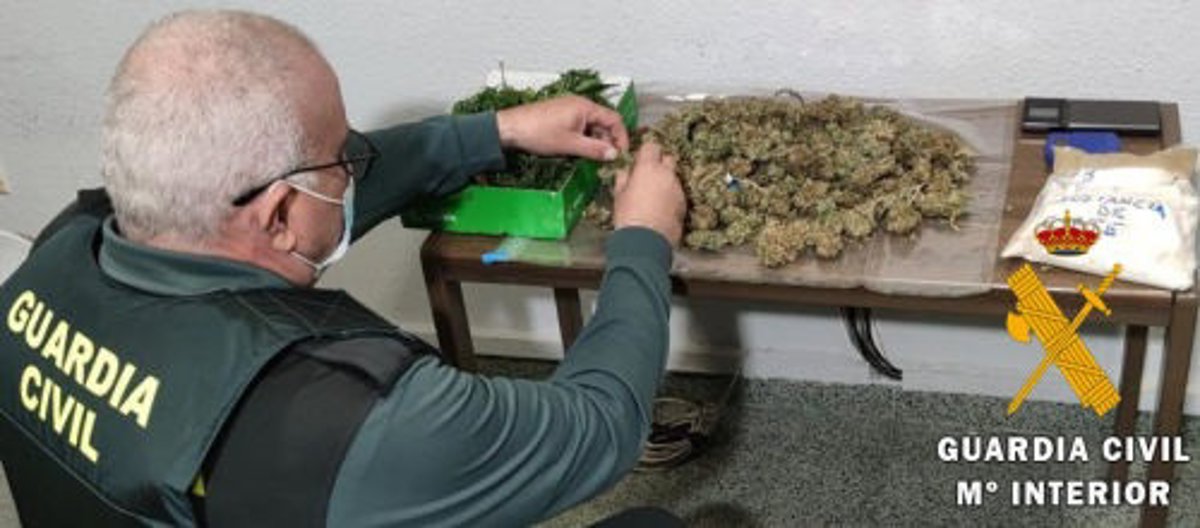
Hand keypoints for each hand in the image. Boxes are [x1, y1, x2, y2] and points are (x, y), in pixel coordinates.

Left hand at [495, 95, 629, 160]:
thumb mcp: (570, 144)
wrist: (509, 128)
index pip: (614, 119)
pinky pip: (579, 126)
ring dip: (594, 141)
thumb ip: (595, 149)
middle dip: (607, 141)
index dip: (621, 137)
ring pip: (591, 125)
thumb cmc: (538, 133)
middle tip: (606, 160)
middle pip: (603, 122)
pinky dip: (583, 138)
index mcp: (585, 106)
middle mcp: (579, 104)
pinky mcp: (560, 115)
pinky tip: (578, 150)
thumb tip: (614, 155)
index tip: (621, 154)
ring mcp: (569, 108)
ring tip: (592, 158)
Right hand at [612, 142, 685, 245]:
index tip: (640, 161)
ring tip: (655, 196)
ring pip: (674, 177)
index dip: (646, 152)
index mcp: (648, 168)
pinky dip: (671, 196)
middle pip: (668, 158)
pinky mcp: (685, 204)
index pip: (652, 146)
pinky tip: (662, 208)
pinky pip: (678, 193)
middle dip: (661, 163)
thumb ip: (623, 178)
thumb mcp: (618, 195)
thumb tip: (625, 172)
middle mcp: (667, 174)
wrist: (646, 241)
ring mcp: (678, 189)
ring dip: (666, 181)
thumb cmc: (628, 215)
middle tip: (649, 175)